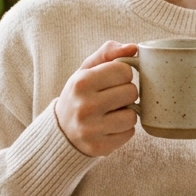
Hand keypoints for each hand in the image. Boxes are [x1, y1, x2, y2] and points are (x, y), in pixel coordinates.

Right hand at [56, 41, 138, 156]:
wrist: (60, 131)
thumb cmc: (79, 95)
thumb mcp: (86, 70)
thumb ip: (108, 53)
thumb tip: (134, 48)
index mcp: (81, 82)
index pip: (124, 70)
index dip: (122, 75)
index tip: (111, 81)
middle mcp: (85, 106)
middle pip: (131, 92)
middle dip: (125, 94)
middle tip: (111, 98)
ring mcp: (91, 130)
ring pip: (132, 116)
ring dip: (126, 113)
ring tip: (111, 113)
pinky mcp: (99, 148)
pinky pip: (129, 133)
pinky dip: (123, 129)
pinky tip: (108, 127)